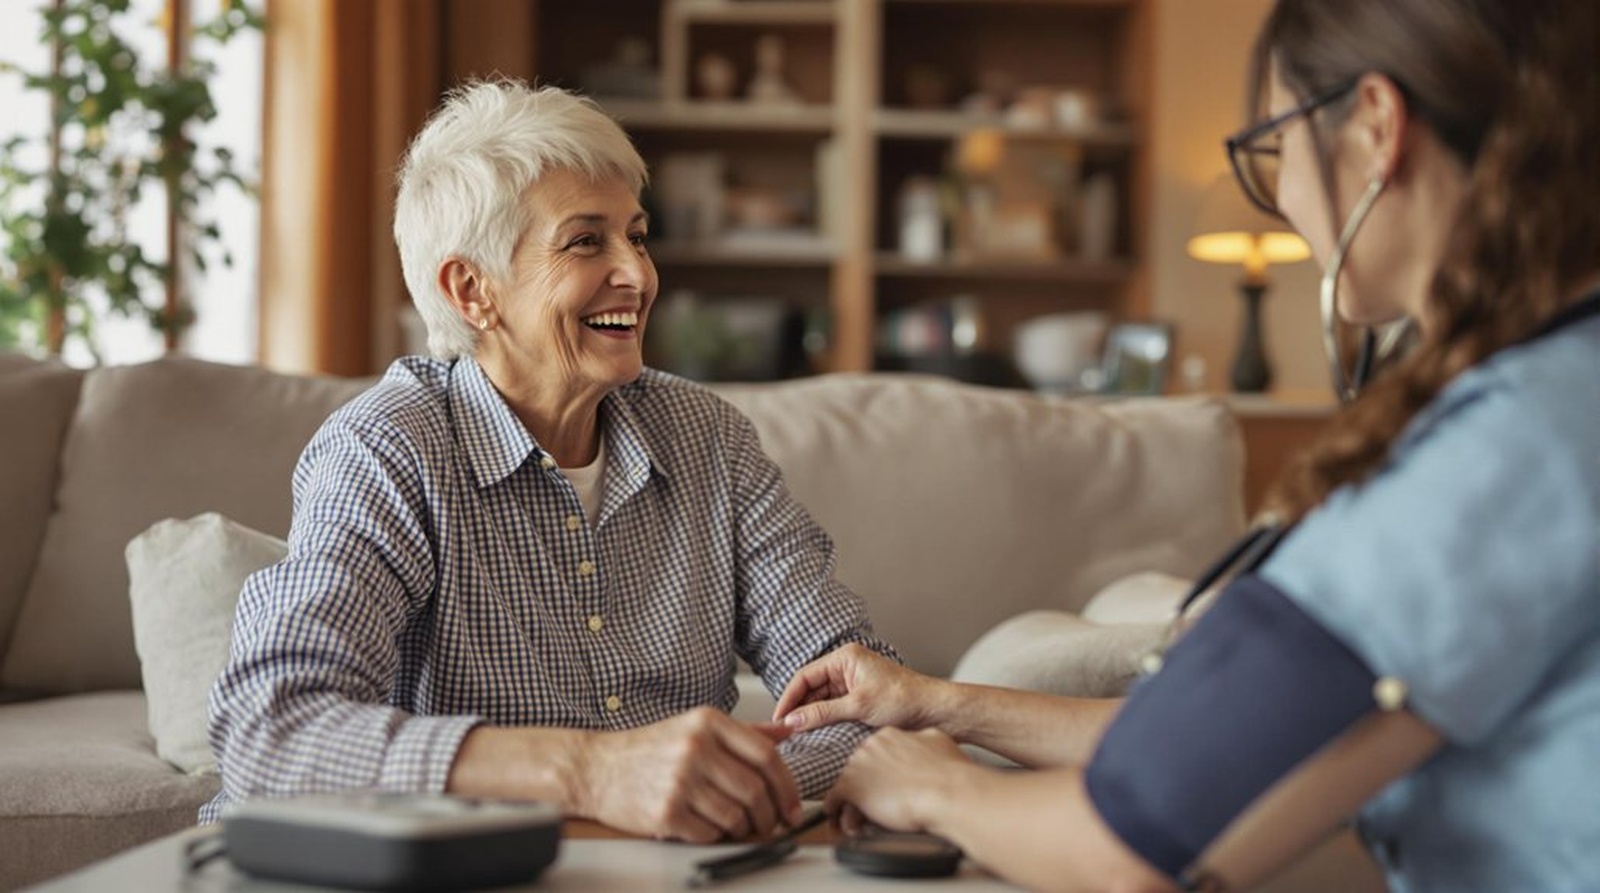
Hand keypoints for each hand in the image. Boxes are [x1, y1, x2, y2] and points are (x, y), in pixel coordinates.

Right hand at [576, 707, 802, 842]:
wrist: (595, 767)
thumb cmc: (648, 749)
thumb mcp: (695, 726)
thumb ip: (744, 732)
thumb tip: (788, 730)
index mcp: (707, 722)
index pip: (766, 755)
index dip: (787, 785)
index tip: (793, 804)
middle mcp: (695, 747)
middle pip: (756, 789)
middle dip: (771, 814)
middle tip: (772, 823)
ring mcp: (679, 780)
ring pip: (736, 815)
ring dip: (746, 828)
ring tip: (741, 826)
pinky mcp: (666, 812)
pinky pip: (710, 832)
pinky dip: (718, 835)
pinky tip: (711, 827)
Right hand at [773, 643, 940, 732]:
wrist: (935, 710)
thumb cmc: (904, 699)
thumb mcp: (859, 706)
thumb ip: (823, 713)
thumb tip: (794, 721)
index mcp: (845, 658)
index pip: (804, 676)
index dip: (788, 698)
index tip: (778, 719)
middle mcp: (847, 667)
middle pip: (811, 688)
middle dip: (798, 709)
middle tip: (785, 732)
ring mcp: (853, 683)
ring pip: (821, 700)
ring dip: (811, 717)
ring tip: (798, 737)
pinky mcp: (860, 698)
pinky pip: (834, 708)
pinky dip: (825, 720)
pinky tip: (817, 735)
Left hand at [825, 727, 972, 833]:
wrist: (947, 792)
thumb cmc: (950, 775)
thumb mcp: (940, 744)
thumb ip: (924, 742)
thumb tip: (925, 747)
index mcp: (891, 734)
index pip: (875, 752)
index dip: (879, 771)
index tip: (883, 783)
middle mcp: (871, 744)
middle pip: (859, 766)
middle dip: (865, 785)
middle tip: (874, 803)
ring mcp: (858, 764)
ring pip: (846, 783)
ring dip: (852, 802)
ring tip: (859, 818)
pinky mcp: (851, 786)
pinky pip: (833, 799)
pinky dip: (836, 811)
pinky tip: (842, 820)